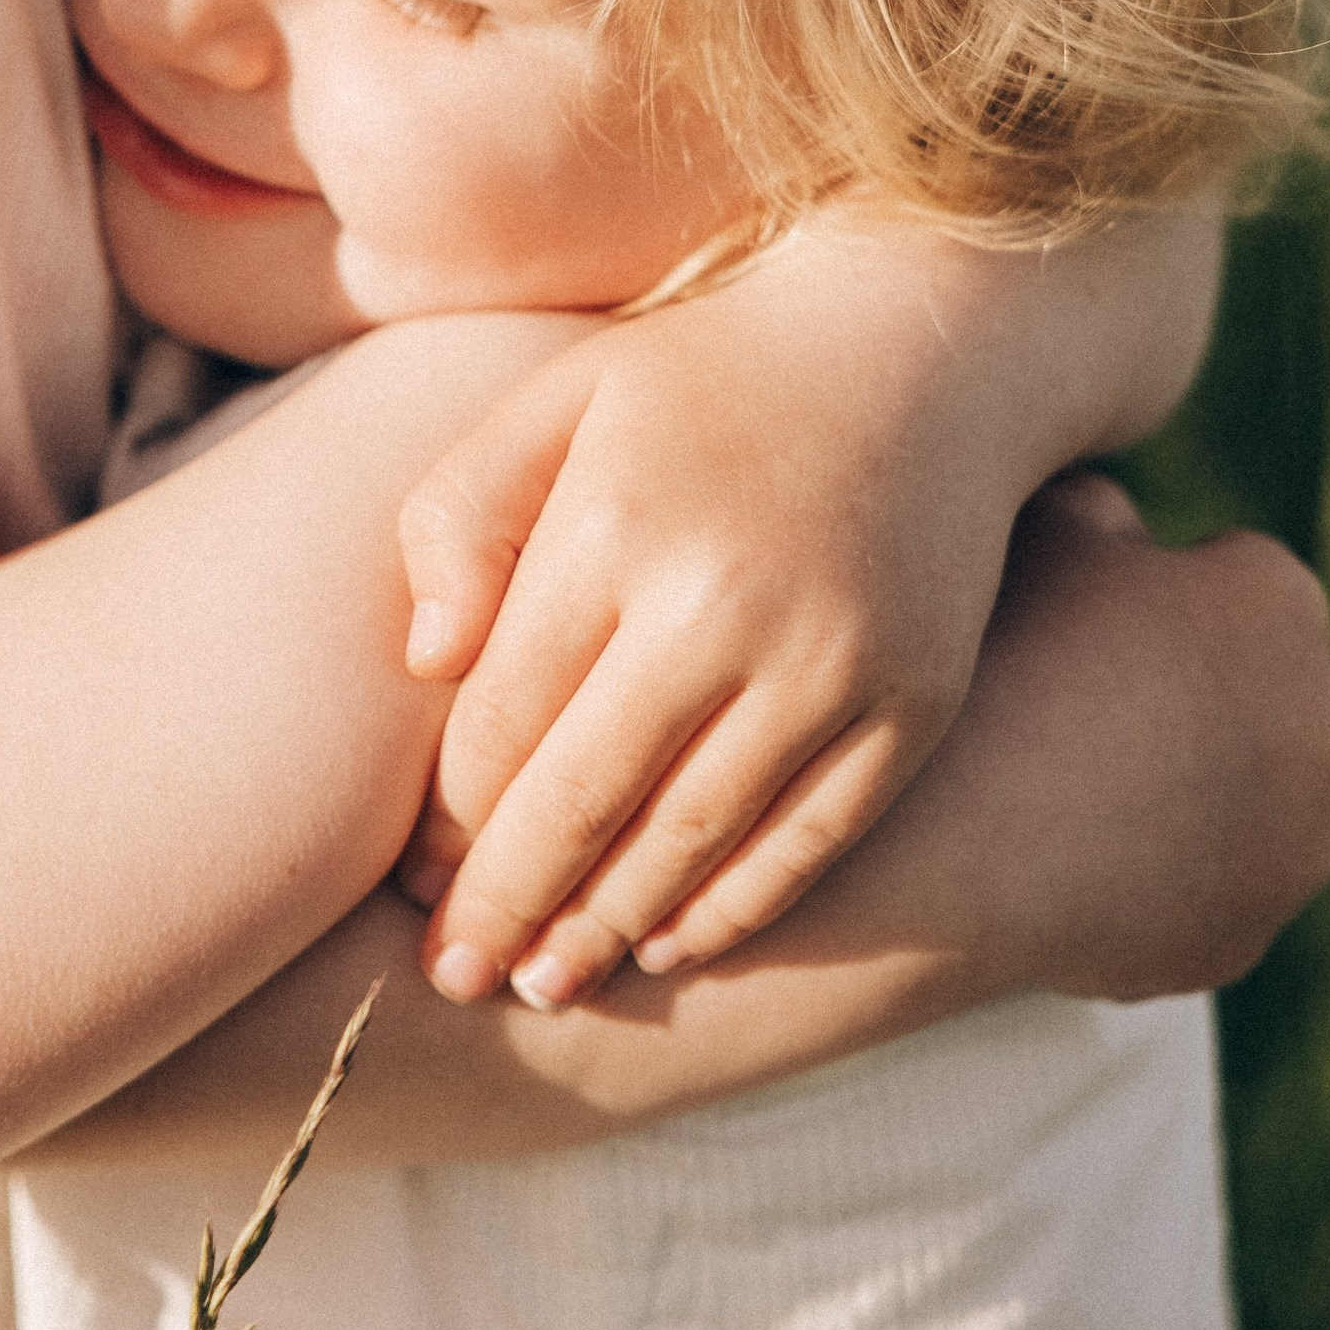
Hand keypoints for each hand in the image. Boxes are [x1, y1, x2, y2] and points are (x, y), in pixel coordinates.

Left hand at [395, 243, 1009, 1003]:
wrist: (918, 347)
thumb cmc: (704, 378)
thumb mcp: (561, 398)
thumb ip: (464, 513)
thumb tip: (424, 661)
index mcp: (617, 524)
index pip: (504, 718)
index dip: (450, 818)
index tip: (410, 883)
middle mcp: (724, 604)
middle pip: (586, 802)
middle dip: (508, 907)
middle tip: (452, 980)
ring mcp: (830, 663)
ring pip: (692, 843)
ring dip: (609, 928)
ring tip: (545, 982)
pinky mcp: (910, 703)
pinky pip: (807, 843)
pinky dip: (733, 909)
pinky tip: (668, 943)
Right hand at [950, 471, 1329, 1000]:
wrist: (942, 844)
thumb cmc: (989, 660)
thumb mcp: (1039, 530)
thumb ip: (1106, 510)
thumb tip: (1123, 521)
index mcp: (1280, 602)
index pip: (1232, 574)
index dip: (1149, 588)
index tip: (1082, 611)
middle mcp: (1326, 723)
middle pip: (1262, 689)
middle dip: (1194, 688)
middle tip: (1080, 692)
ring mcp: (1298, 848)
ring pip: (1247, 797)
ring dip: (1188, 783)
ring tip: (1069, 776)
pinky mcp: (1247, 939)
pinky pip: (1204, 887)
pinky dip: (1156, 869)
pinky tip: (1071, 847)